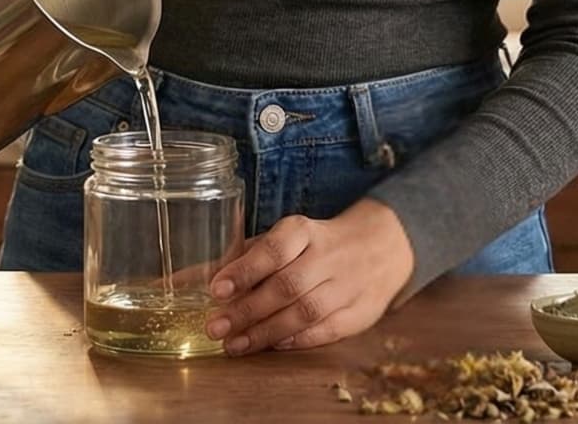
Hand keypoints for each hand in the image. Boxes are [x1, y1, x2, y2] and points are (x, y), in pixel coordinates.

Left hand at [204, 199, 413, 355]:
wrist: (381, 245)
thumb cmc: (318, 242)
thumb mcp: (288, 235)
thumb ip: (248, 255)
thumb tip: (196, 276)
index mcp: (304, 230)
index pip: (273, 249)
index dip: (245, 270)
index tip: (216, 289)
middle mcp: (327, 256)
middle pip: (285, 286)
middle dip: (247, 310)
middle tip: (216, 327)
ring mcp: (346, 286)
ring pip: (304, 312)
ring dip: (266, 332)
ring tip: (235, 345)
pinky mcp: (359, 313)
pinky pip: (325, 330)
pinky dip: (297, 340)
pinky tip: (272, 346)